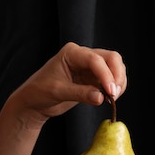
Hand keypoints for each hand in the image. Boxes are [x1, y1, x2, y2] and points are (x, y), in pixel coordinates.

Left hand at [8, 42, 126, 128]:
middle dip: (117, 76)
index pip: (96, 59)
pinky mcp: (96, 77)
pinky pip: (113, 78)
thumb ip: (80, 93)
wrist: (35, 100)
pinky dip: (116, 87)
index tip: (111, 92)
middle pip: (112, 58)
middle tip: (114, 95)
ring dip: (119, 82)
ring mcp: (92, 66)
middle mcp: (84, 55)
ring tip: (112, 98)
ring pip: (116, 67)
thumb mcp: (58, 92)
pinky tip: (110, 97)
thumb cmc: (40, 92)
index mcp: (72, 53)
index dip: (106, 75)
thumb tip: (101, 97)